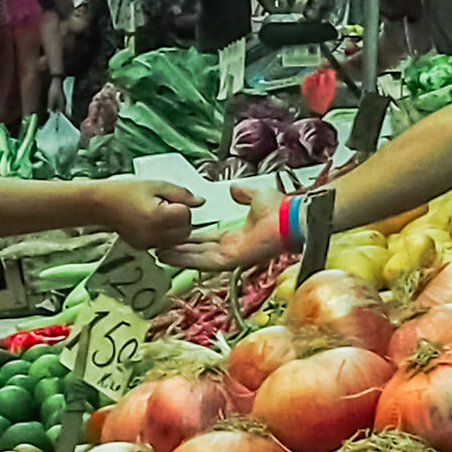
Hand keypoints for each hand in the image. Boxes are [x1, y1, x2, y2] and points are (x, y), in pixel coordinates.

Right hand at [94, 179, 200, 253]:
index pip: (186, 215)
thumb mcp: (156, 184)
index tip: (168, 198)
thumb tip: (201, 201)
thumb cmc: (125, 190)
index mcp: (159, 217)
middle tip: (166, 206)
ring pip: (176, 241)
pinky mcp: (143, 248)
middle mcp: (155, 234)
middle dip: (181, 219)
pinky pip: (164, 244)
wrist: (99, 204)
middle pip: (185, 231)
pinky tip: (151, 224)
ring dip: (174, 229)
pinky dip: (163, 235)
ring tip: (159, 215)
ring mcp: (149, 244)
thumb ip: (181, 193)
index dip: (181, 204)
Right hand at [169, 182, 285, 272]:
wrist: (291, 218)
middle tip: (159, 246)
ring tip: (159, 252)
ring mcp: (231, 256)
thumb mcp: (255, 194)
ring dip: (179, 256)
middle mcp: (231, 248)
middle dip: (179, 248)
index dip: (190, 237)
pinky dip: (188, 259)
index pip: (207, 238)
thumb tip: (233, 189)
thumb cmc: (280, 209)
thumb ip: (243, 192)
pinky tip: (172, 256)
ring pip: (198, 258)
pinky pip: (205, 261)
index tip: (174, 233)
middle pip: (199, 250)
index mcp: (236, 236)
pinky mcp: (231, 260)